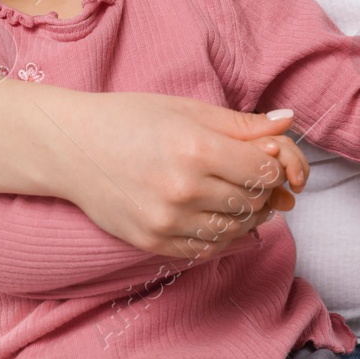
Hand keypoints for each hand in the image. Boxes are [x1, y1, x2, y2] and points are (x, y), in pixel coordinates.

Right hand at [54, 90, 307, 260]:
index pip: (264, 170)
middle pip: (253, 201)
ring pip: (235, 230)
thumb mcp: (187, 109)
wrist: (71, 147)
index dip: (273, 166)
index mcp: (196, 147)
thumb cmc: (130, 120)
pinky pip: (208, 249)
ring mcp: (168, 220)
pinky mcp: (154, 242)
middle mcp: (184, 188)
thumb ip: (241, 123)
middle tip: (250, 177)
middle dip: (261, 190)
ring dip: (245, 216)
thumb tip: (288, 123)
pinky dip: (222, 236)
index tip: (263, 159)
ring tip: (232, 195)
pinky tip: (214, 216)